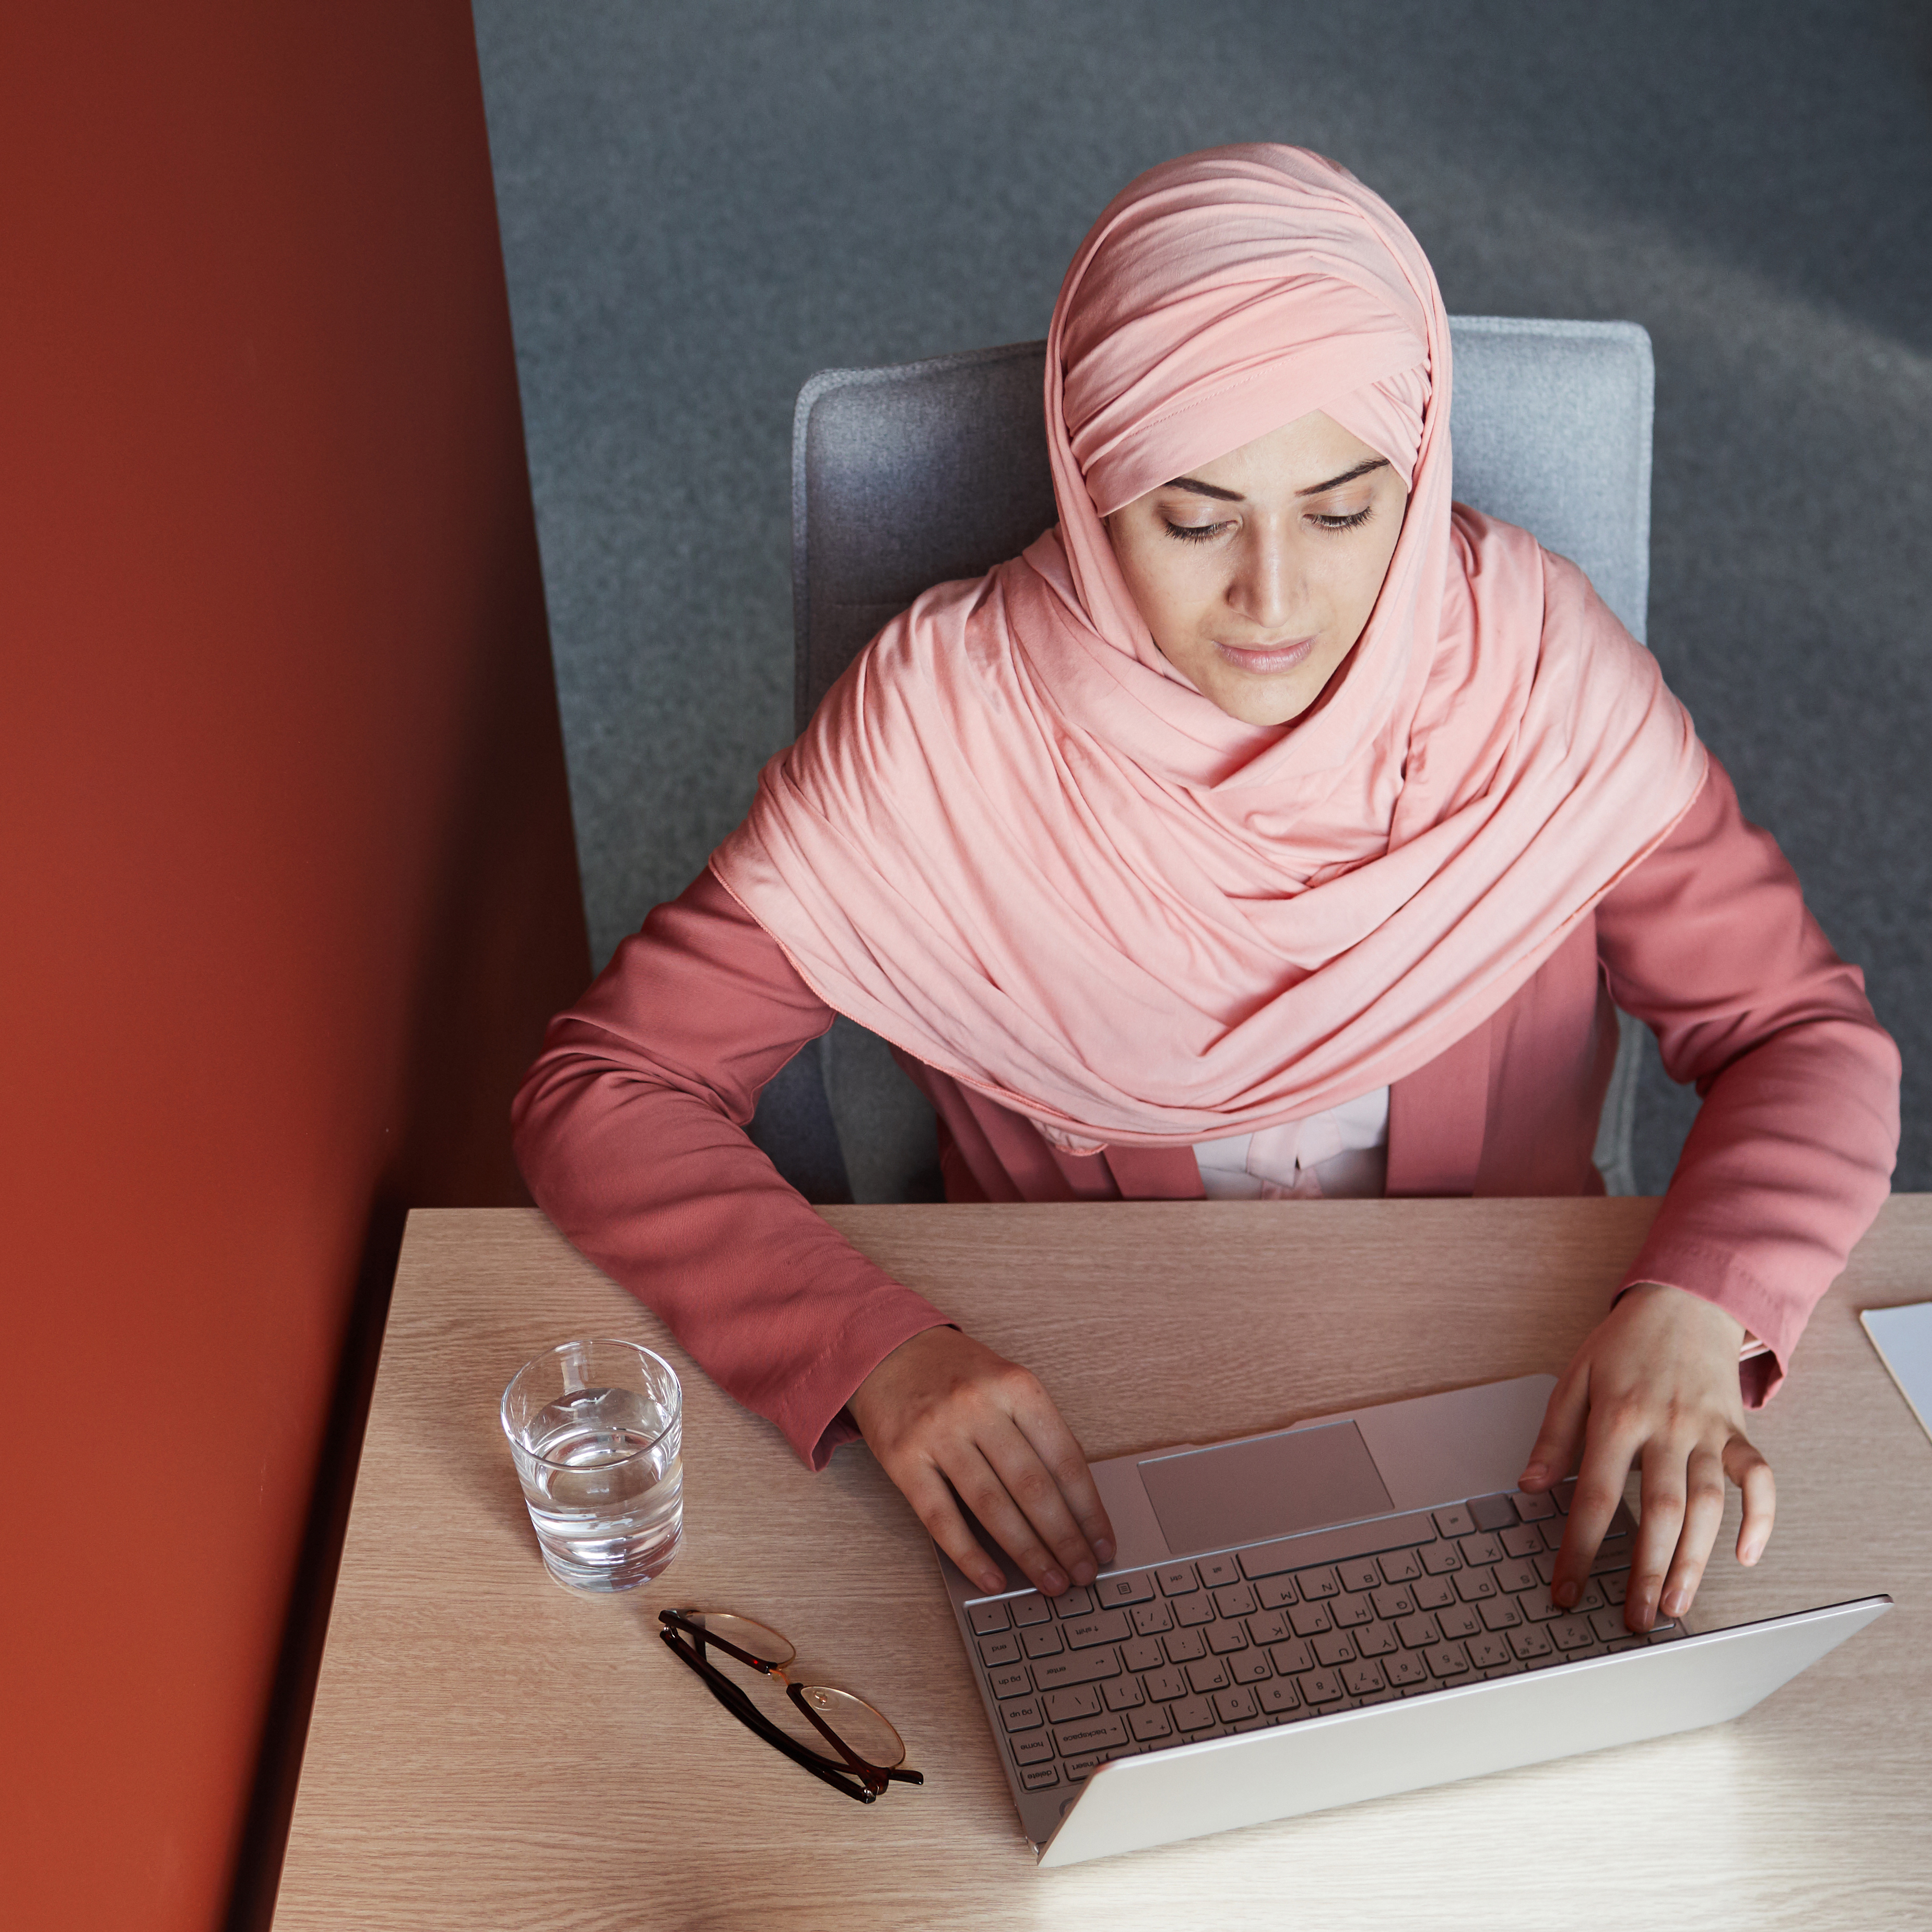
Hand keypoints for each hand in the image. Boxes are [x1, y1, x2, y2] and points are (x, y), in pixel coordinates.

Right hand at [847, 1326, 1115, 1596]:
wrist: (886, 1349)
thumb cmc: (956, 1373)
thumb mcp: (1007, 1383)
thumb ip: (1037, 1432)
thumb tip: (1076, 1504)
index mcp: (1016, 1386)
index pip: (1065, 1459)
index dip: (1089, 1509)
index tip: (1104, 1543)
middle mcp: (978, 1406)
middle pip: (1033, 1486)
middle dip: (1065, 1539)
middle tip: (1084, 1574)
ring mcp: (938, 1432)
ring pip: (992, 1506)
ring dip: (1027, 1552)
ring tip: (1051, 1583)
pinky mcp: (903, 1459)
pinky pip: (941, 1518)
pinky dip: (970, 1555)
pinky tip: (994, 1579)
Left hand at [1519, 1282, 1774, 1632]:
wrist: (1683, 1301)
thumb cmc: (1623, 1345)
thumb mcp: (1575, 1378)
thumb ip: (1553, 1436)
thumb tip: (1529, 1487)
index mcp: (1617, 1417)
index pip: (1595, 1497)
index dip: (1580, 1551)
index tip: (1568, 1592)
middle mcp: (1666, 1427)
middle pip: (1660, 1512)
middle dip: (1648, 1572)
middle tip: (1637, 1621)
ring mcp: (1708, 1431)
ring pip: (1709, 1507)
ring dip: (1695, 1561)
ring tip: (1678, 1606)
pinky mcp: (1739, 1431)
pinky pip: (1760, 1480)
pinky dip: (1761, 1519)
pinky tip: (1746, 1556)